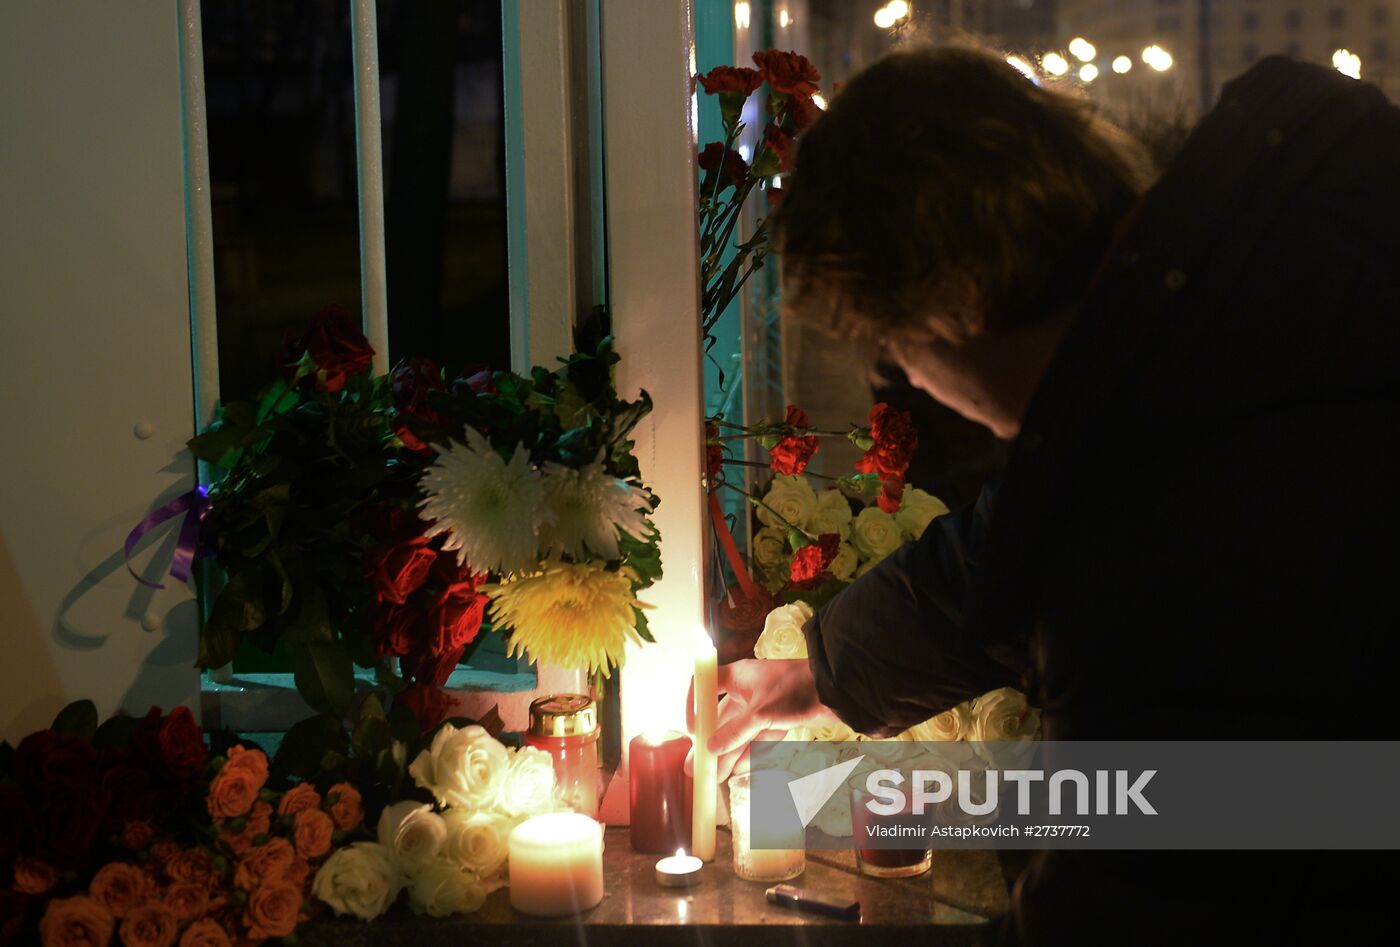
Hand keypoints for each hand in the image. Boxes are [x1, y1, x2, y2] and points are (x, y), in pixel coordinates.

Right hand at [686, 658, 841, 781]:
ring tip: (714, 777)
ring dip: (728, 755)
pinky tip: (737, 771)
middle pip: (721, 718)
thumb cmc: (795, 690)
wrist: (836, 691)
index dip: (694, 706)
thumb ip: (734, 733)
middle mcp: (747, 689)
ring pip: (739, 733)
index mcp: (738, 676)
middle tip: (696, 767)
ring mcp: (763, 705)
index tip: (690, 729)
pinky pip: (757, 739)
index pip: (705, 685)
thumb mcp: (760, 714)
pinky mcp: (778, 719)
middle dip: (710, 743)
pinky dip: (748, 754)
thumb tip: (711, 748)